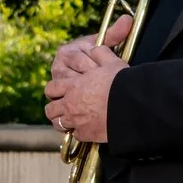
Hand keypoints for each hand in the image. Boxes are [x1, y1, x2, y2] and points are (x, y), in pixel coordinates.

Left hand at [44, 30, 125, 145]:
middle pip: (50, 110)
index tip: (60, 91)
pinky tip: (86, 128)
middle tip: (64, 107)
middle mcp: (70, 104)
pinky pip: (75, 135)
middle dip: (55, 108)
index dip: (54, 90)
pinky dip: (79, 132)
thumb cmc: (121, 82)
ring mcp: (76, 121)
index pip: (51, 88)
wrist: (131, 106)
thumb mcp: (111, 61)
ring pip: (58, 124)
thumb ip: (99, 53)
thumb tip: (94, 47)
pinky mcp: (86, 134)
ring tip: (71, 119)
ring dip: (63, 121)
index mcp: (73, 85)